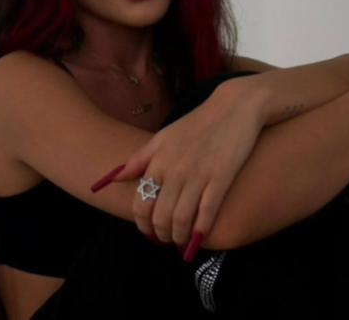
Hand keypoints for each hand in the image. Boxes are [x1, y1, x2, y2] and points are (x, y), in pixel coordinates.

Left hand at [93, 77, 262, 256]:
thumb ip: (139, 160)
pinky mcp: (221, 179)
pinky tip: (199, 237)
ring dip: (179, 236)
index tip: (149, 232)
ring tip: (180, 241)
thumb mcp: (162, 137)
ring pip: (181, 219)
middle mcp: (175, 171)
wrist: (233, 108)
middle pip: (160, 216)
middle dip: (161, 235)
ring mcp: (198, 175)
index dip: (143, 224)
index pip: (141, 203)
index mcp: (158, 161)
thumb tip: (114, 178)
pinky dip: (201, 230)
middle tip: (166, 240)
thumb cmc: (196, 124)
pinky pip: (207, 212)